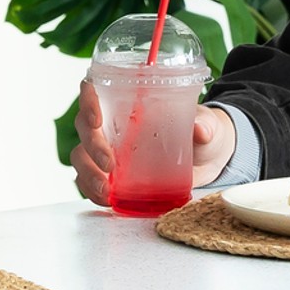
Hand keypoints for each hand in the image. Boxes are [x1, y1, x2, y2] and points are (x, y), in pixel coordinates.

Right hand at [69, 101, 237, 208]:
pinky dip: (91, 191)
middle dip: (92, 147)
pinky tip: (106, 199)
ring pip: (82, 156)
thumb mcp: (207, 125)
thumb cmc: (201, 132)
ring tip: (105, 190)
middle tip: (109, 165)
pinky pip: (89, 180)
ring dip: (88, 174)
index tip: (96, 119)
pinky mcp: (111, 174)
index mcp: (127, 99)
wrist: (206, 160)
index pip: (94, 90)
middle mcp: (111, 122)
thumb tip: (200, 129)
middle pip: (84, 127)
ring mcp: (108, 149)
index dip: (87, 101)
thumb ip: (205, 125)